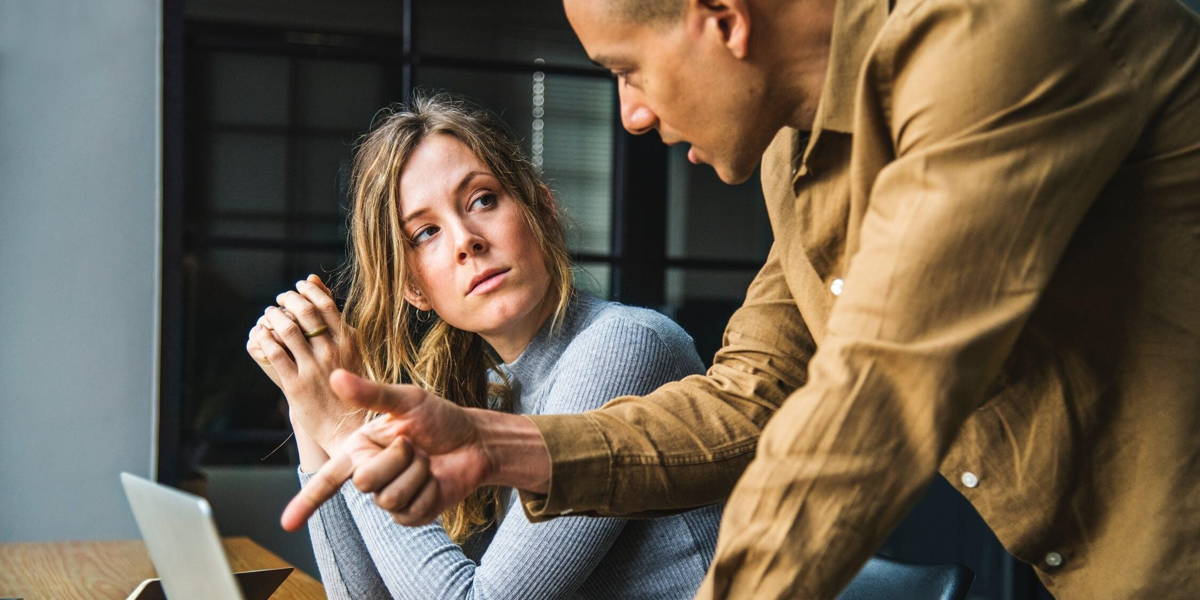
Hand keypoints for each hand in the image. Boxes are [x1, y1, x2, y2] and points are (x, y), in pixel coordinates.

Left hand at [245, 274, 361, 450]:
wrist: (348, 427)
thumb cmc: (351, 386)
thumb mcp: (351, 350)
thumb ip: (335, 320)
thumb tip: (315, 282)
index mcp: (349, 342)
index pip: (326, 304)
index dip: (308, 291)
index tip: (299, 286)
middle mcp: (332, 352)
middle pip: (305, 313)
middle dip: (289, 299)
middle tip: (281, 298)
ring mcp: (313, 369)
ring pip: (288, 330)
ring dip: (273, 316)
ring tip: (269, 314)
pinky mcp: (295, 386)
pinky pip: (275, 354)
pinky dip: (265, 339)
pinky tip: (262, 334)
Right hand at [281, 369, 494, 529]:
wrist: (475, 441)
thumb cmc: (440, 418)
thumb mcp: (407, 400)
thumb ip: (371, 393)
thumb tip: (335, 376)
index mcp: (360, 449)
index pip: (327, 479)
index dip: (306, 502)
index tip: (286, 524)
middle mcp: (371, 474)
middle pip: (364, 482)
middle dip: (397, 459)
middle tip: (414, 445)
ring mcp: (391, 497)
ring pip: (389, 498)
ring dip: (417, 474)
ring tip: (427, 460)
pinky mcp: (412, 514)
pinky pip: (411, 512)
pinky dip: (429, 491)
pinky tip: (436, 479)